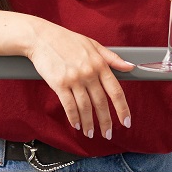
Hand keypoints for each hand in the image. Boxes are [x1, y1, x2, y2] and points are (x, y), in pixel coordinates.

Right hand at [23, 19, 132, 140]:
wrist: (41, 37)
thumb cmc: (67, 40)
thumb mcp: (93, 44)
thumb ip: (112, 58)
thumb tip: (130, 66)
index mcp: (99, 64)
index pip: (115, 91)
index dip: (122, 109)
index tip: (126, 122)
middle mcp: (89, 73)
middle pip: (101, 103)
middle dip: (105, 122)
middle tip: (108, 134)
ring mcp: (74, 79)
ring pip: (85, 107)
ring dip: (89, 124)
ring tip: (90, 133)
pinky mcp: (59, 84)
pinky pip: (69, 106)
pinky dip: (74, 118)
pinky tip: (77, 125)